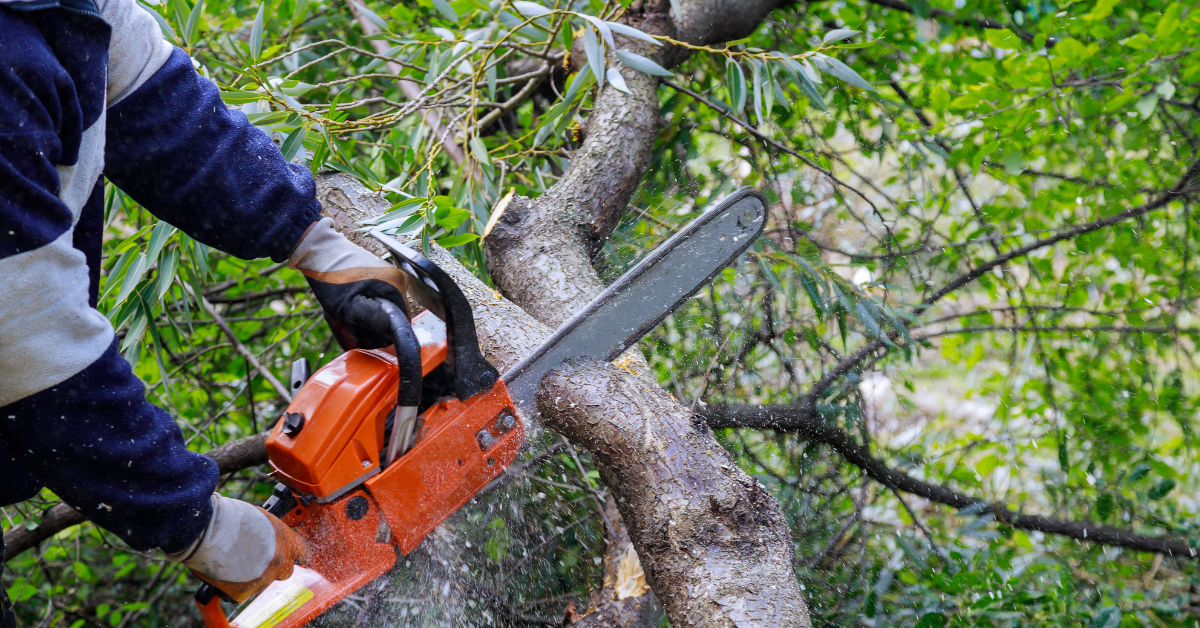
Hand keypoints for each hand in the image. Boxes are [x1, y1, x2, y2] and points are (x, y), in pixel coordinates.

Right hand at [168, 495, 308, 602]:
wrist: (208, 530)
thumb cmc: (230, 517)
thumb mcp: (261, 517)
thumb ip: (271, 532)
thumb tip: (270, 536)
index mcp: (287, 541)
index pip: (303, 552)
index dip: (296, 554)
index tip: (293, 555)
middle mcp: (279, 562)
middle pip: (285, 571)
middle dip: (274, 566)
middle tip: (257, 558)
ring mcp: (263, 580)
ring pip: (262, 582)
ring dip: (253, 575)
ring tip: (234, 559)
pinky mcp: (244, 593)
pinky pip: (242, 592)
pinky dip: (234, 585)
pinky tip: (225, 571)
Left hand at [288, 218, 409, 349]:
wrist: (319, 251)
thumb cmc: (331, 277)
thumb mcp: (347, 306)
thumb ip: (371, 320)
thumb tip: (388, 331)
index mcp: (397, 285)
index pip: (401, 322)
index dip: (383, 333)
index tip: (363, 332)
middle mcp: (399, 279)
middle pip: (391, 315)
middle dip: (372, 325)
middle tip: (348, 321)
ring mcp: (390, 275)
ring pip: (383, 308)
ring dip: (366, 316)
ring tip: (345, 311)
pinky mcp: (380, 274)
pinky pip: (377, 298)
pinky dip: (364, 305)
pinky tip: (348, 302)